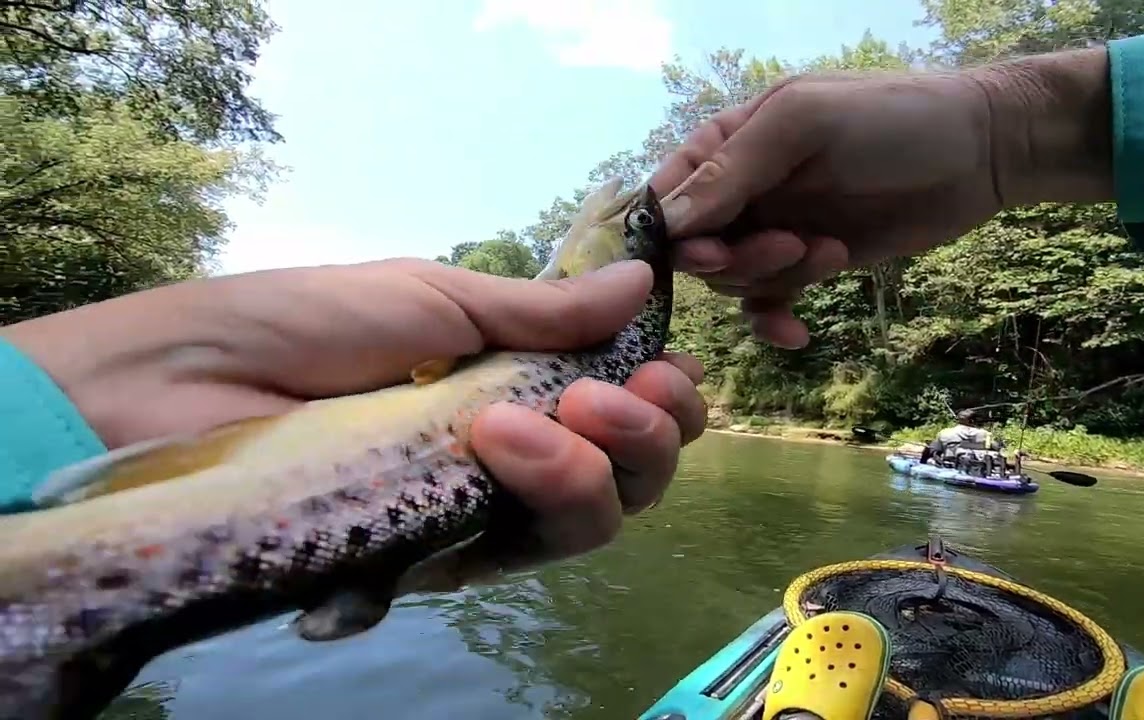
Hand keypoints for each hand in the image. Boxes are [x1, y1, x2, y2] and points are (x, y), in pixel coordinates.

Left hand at [1, 258, 706, 583]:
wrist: (189, 387)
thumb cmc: (305, 324)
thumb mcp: (436, 296)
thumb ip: (542, 310)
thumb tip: (642, 281)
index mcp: (514, 383)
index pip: (619, 404)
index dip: (659, 392)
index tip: (663, 361)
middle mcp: (513, 453)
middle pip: (630, 471)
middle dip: (650, 431)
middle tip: (618, 392)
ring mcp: (481, 512)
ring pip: (594, 518)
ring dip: (600, 463)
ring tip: (553, 415)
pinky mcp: (442, 561)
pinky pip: (527, 551)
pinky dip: (545, 495)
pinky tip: (505, 444)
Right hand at [650, 50, 1111, 348]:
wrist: (978, 153)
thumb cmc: (890, 121)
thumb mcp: (803, 126)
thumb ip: (731, 172)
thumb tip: (666, 228)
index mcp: (725, 140)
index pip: (664, 196)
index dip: (671, 235)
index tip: (707, 253)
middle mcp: (740, 187)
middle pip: (694, 249)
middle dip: (735, 258)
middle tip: (788, 245)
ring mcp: (770, 228)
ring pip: (732, 280)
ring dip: (774, 278)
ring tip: (831, 252)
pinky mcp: (805, 264)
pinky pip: (764, 305)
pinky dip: (775, 321)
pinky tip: (800, 332)